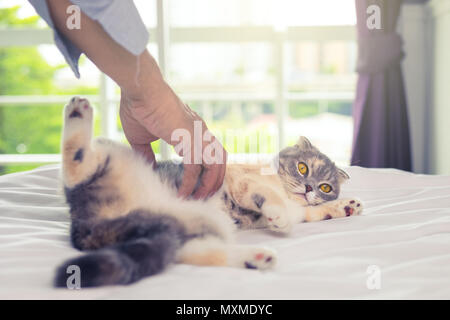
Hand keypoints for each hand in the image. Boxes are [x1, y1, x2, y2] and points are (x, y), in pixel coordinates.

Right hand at [119, 57, 226, 198]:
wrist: (140, 89)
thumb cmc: (139, 107)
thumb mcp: (142, 137)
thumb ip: (148, 154)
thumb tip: (149, 169)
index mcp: (193, 129)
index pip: (210, 153)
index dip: (207, 171)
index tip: (198, 187)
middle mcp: (200, 132)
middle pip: (220, 160)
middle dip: (214, 180)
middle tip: (203, 197)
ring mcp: (198, 134)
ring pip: (215, 165)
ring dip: (209, 184)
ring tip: (198, 199)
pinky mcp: (190, 138)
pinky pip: (195, 167)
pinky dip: (190, 183)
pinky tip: (182, 193)